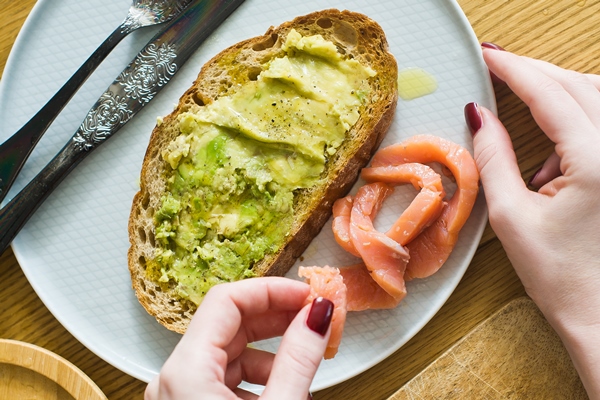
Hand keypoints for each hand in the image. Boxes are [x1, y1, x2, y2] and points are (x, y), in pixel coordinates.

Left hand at [145, 277, 332, 399]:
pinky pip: (225, 379)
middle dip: (277, 318)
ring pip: (230, 353)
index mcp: (185, 371)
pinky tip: (285, 388)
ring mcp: (179, 395)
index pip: (227, 300)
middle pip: (229, 324)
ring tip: (307, 360)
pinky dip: (258, 378)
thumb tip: (319, 315)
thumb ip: (299, 360)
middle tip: (315, 316)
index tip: (308, 293)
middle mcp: (174, 378)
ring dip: (272, 353)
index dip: (272, 290)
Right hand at [465, 47, 599, 396]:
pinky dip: (577, 118)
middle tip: (499, 68)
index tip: (487, 56)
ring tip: (523, 100)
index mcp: (597, 161)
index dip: (514, 70)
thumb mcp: (512, 215)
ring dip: (560, 91)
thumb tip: (478, 116)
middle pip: (580, 85)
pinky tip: (553, 154)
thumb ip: (493, 157)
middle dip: (536, 72)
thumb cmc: (559, 275)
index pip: (550, 95)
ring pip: (598, 97)